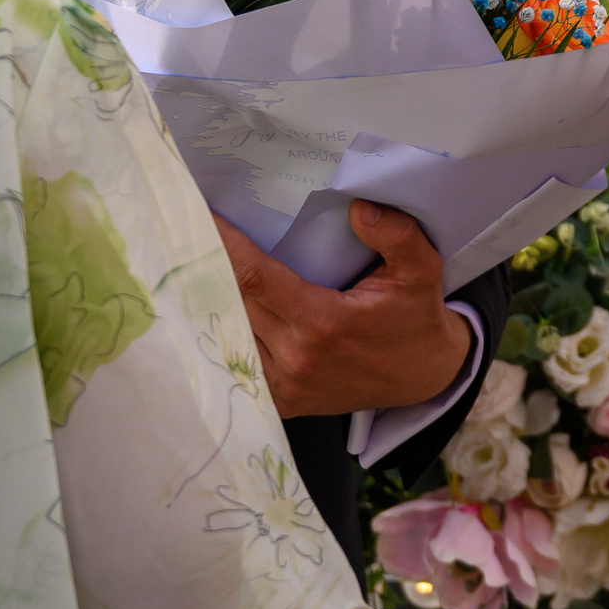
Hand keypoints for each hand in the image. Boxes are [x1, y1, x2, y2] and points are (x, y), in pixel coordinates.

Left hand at [213, 200, 474, 417]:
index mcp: (324, 323)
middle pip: (230, 302)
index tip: (198, 215)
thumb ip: (398, 236)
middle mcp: (296, 358)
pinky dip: (224, 330)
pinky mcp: (280, 400)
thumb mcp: (422, 270)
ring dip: (209, 298)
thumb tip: (358, 208)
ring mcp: (284, 386)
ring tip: (193, 261)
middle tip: (185, 228)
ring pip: (225, 333)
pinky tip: (214, 304)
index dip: (223, 245)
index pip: (254, 278)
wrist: (424, 376)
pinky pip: (236, 360)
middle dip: (207, 264)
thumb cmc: (416, 317)